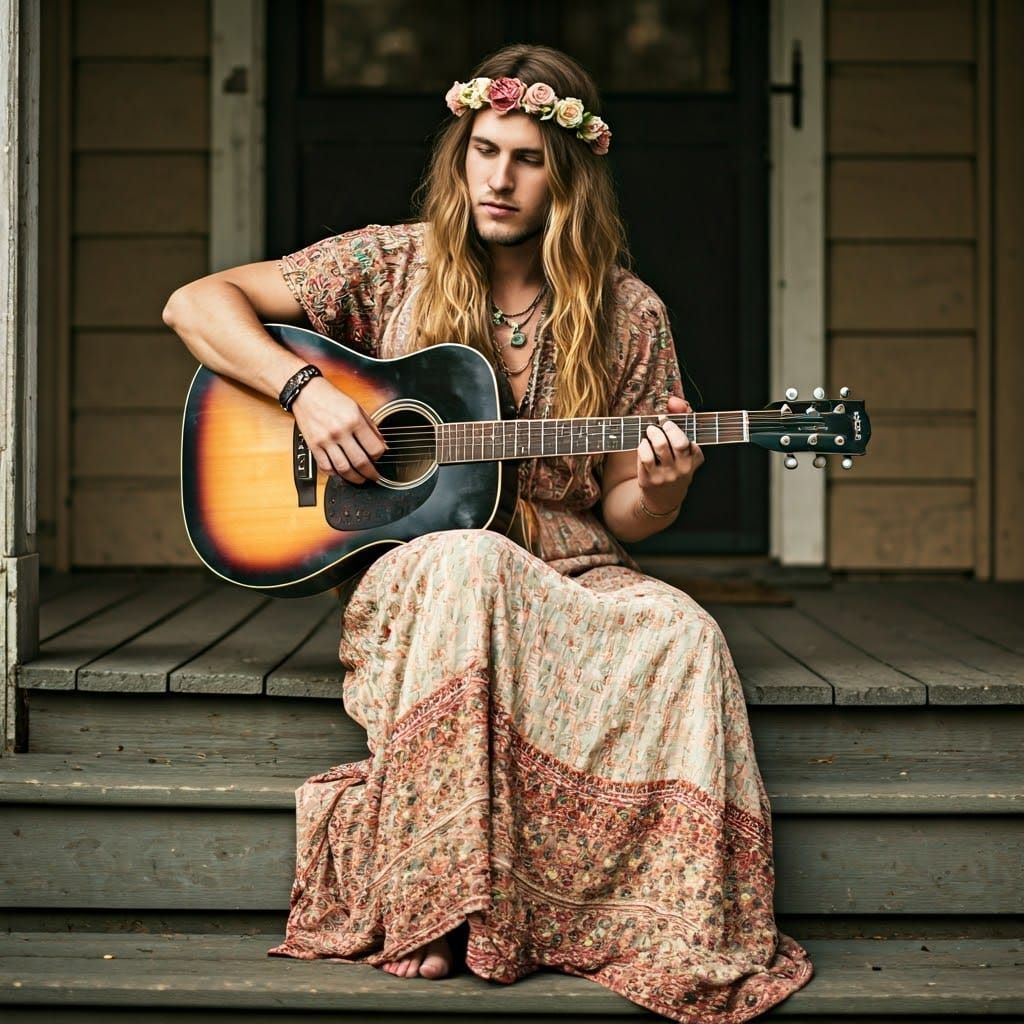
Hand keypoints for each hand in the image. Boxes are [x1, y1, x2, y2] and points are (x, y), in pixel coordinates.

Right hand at [289, 376, 385, 484]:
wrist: (306, 392)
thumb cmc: (332, 398)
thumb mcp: (357, 407)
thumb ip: (371, 427)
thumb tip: (382, 445)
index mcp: (354, 420)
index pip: (374, 448)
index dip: (380, 457)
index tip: (380, 458)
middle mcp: (340, 431)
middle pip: (360, 462)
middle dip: (370, 473)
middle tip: (374, 476)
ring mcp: (326, 440)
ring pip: (343, 468)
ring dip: (354, 478)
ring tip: (360, 479)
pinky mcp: (314, 446)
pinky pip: (326, 467)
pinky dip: (335, 474)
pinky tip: (341, 474)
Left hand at [637, 394, 704, 512]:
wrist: (664, 498)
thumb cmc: (674, 464)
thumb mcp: (684, 446)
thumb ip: (682, 418)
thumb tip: (674, 401)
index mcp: (695, 458)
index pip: (689, 438)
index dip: (676, 425)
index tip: (667, 421)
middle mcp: (683, 469)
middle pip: (677, 441)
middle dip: (666, 428)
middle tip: (659, 425)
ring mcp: (666, 475)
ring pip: (660, 446)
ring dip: (652, 433)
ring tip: (650, 431)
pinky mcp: (649, 480)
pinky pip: (644, 456)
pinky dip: (642, 446)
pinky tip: (644, 445)